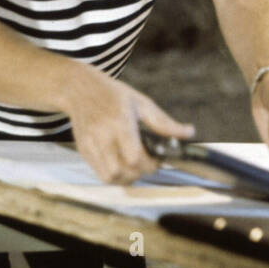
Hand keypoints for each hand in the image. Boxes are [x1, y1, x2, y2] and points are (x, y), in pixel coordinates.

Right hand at [62, 67, 194, 184]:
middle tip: (148, 164)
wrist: (80, 89)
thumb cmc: (114, 95)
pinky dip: (114, 175)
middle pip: (122, 171)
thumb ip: (164, 123)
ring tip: (135, 166)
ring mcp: (90, 145)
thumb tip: (189, 133)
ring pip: (110, 177)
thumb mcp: (142, 103)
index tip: (157, 160)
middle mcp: (102, 136)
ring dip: (126, 178)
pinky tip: (122, 164)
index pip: (134, 156)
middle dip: (140, 173)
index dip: (149, 164)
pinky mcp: (83, 151)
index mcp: (120, 122)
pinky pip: (100, 174)